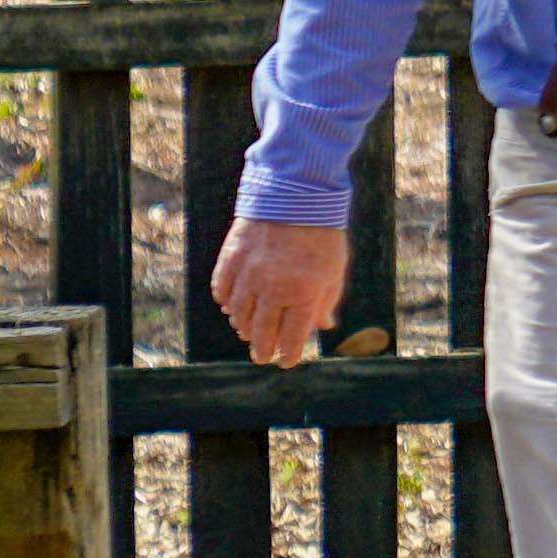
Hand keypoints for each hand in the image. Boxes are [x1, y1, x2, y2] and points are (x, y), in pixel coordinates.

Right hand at [208, 214, 348, 370]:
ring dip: (244, 326)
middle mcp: (273, 289)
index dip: (288, 354)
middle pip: (262, 331)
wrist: (296, 195)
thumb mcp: (334, 270)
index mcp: (303, 294)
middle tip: (261, 358)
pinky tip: (232, 307)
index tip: (285, 362)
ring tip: (249, 332)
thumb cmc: (321, 236)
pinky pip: (222, 291)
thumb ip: (325, 300)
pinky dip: (227, 302)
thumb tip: (323, 326)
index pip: (292, 336)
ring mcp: (249, 275)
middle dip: (262, 349)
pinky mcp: (231, 260)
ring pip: (239, 314)